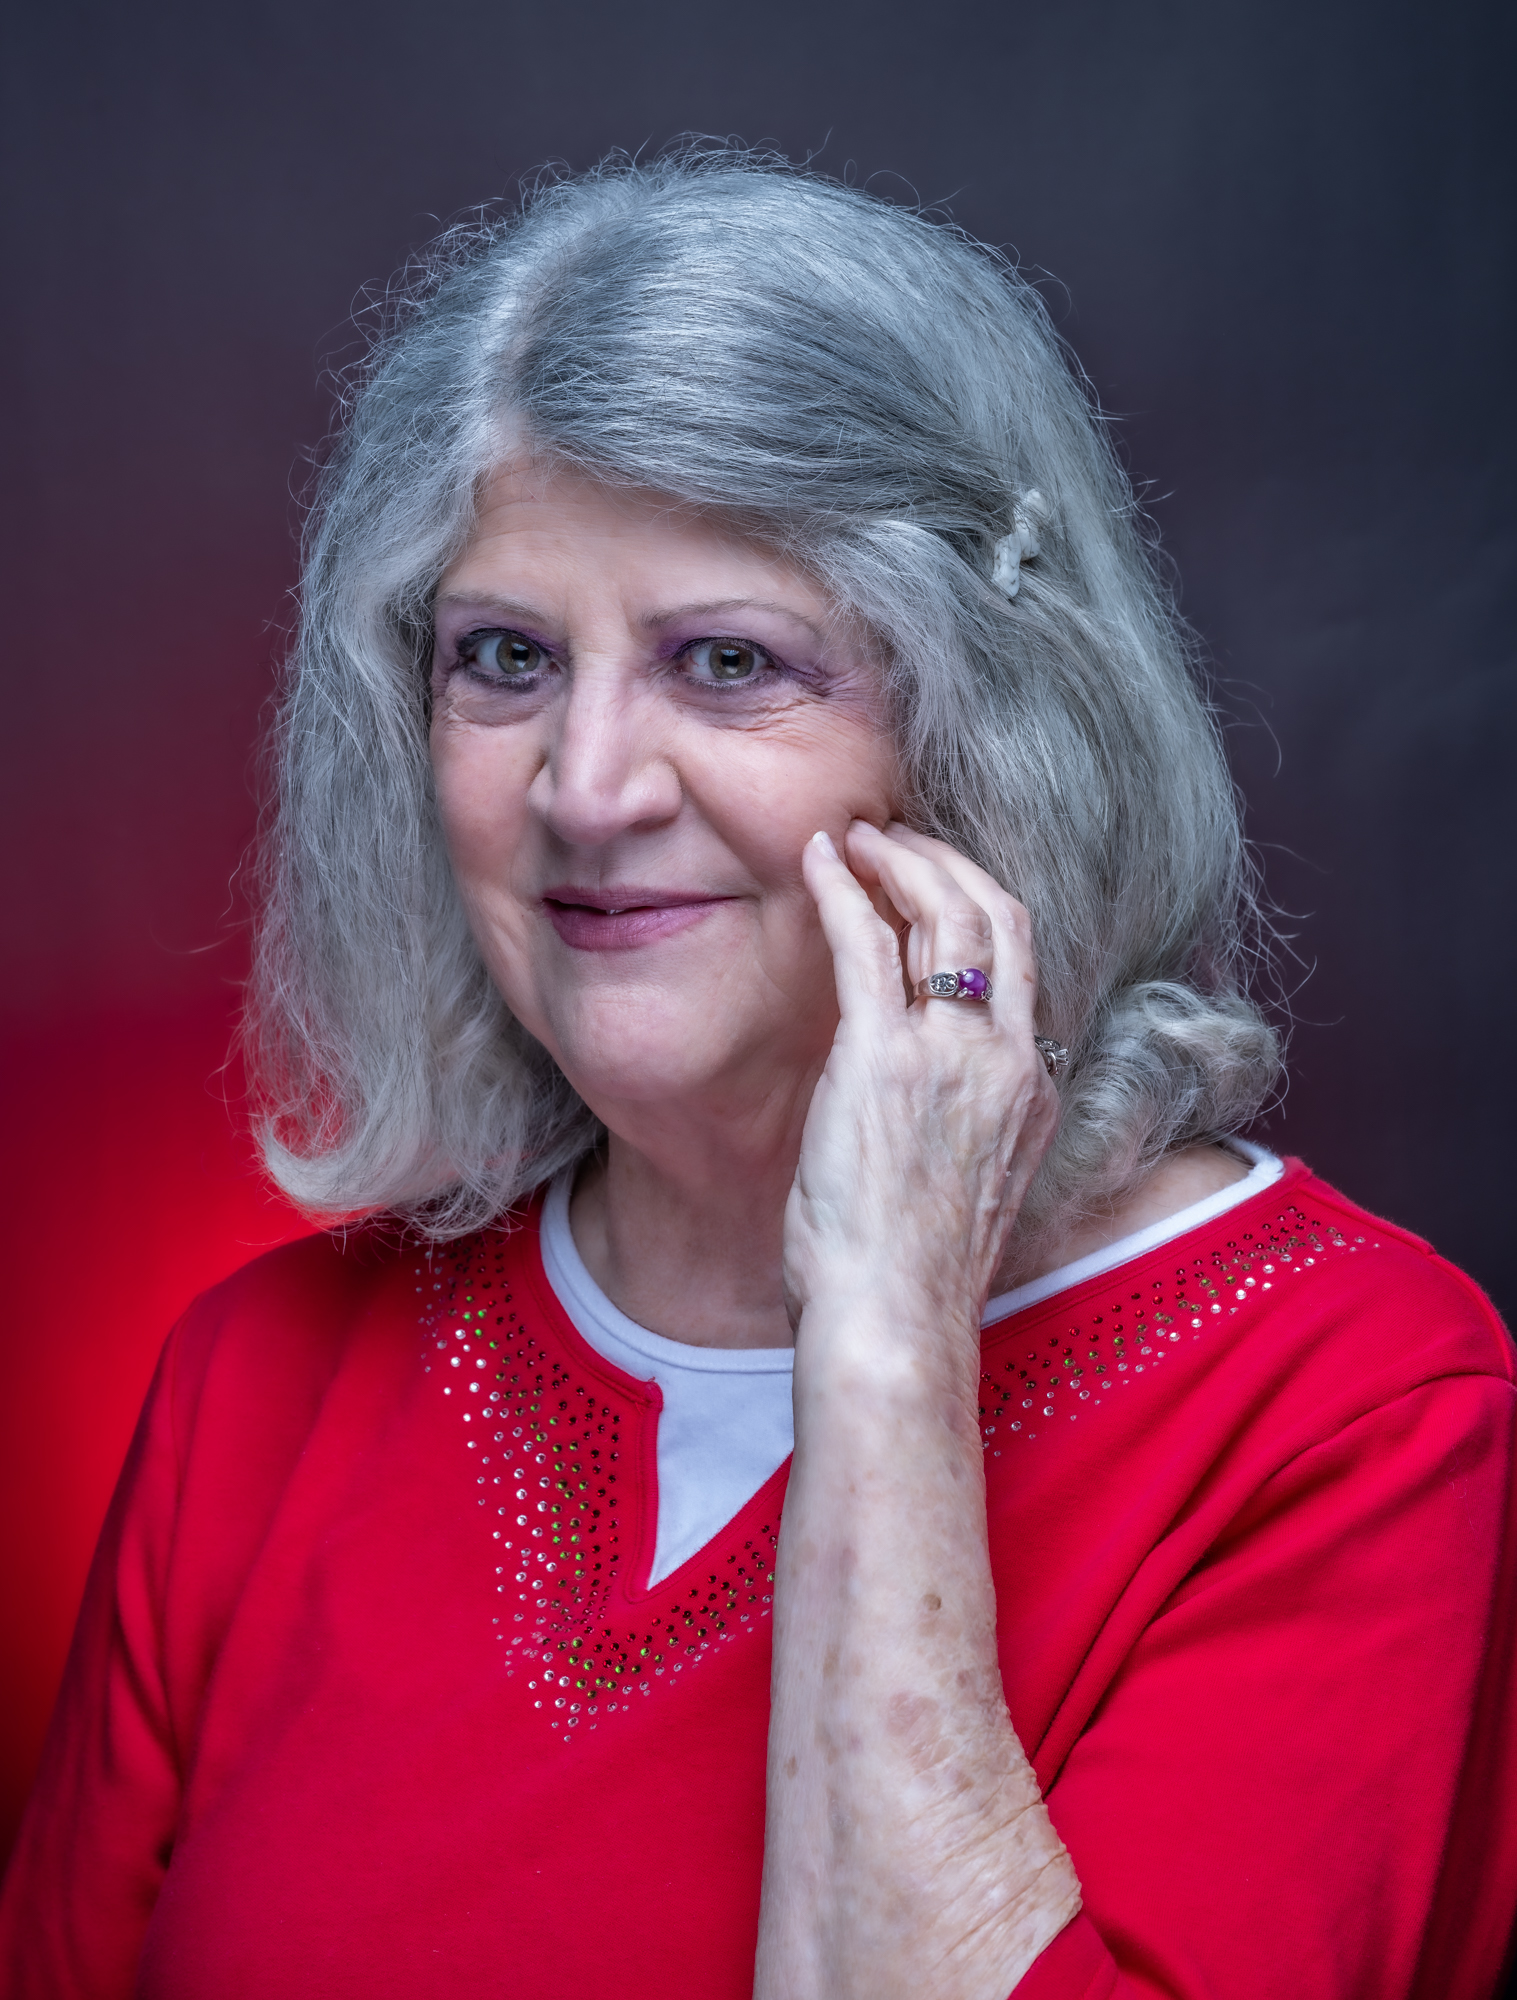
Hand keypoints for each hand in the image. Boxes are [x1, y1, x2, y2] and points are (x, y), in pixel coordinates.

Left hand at [783, 819, 1058, 1338]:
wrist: (894, 1319)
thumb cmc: (913, 1272)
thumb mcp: (969, 1182)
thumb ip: (966, 1119)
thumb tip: (927, 1091)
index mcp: (1028, 1088)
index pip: (1022, 961)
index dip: (980, 901)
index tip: (936, 879)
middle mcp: (1003, 1058)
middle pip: (997, 917)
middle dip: (948, 861)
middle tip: (897, 836)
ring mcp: (949, 1054)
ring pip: (944, 914)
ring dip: (900, 859)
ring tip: (859, 836)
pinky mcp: (882, 1058)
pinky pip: (867, 943)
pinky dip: (844, 888)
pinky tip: (819, 860)